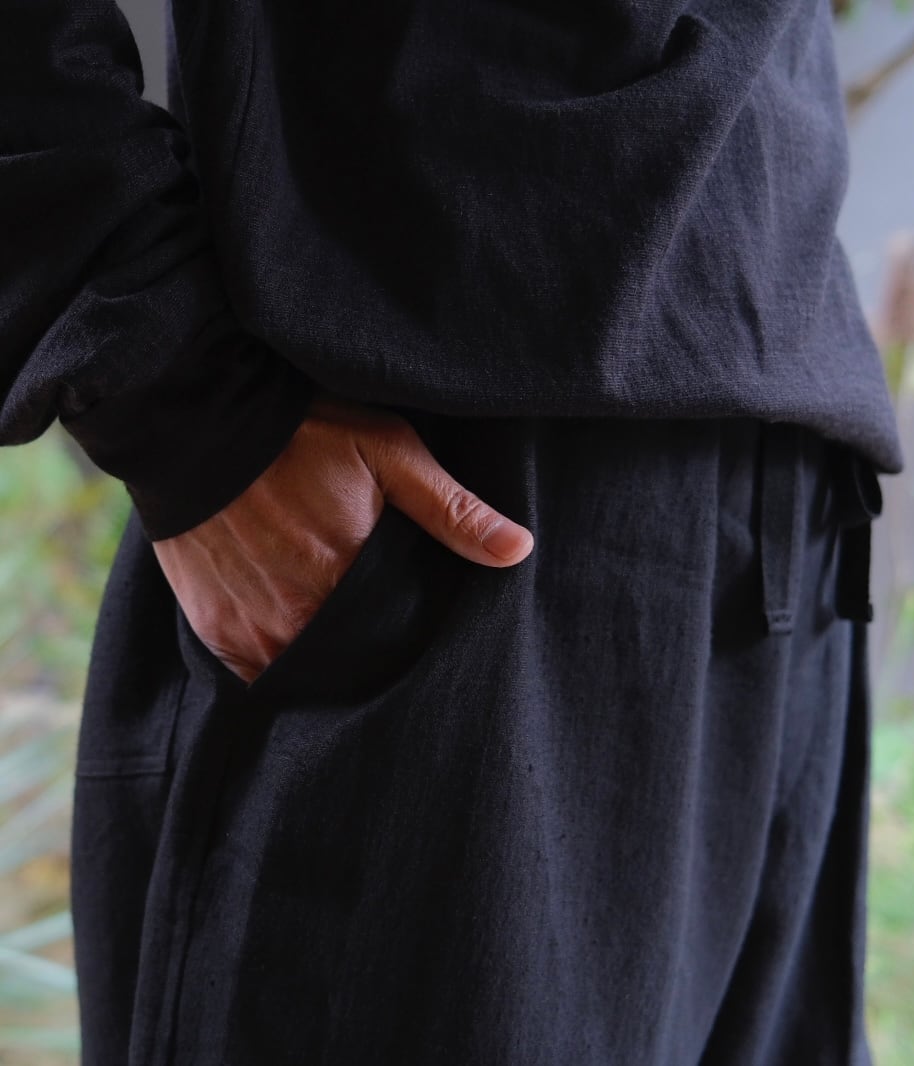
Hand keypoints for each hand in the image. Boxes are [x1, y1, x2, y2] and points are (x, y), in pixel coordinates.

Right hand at [151, 390, 533, 683]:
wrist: (196, 418)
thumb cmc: (302, 431)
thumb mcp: (389, 453)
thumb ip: (452, 510)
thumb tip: (519, 551)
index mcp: (351, 582)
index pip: (399, 642)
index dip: (410, 636)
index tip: (415, 624)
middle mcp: (300, 620)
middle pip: (352, 663)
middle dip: (369, 653)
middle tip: (375, 625)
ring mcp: (252, 631)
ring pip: (305, 671)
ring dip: (323, 658)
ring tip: (332, 625)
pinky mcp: (213, 631)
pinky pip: (254, 669)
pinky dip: (276, 656)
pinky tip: (289, 627)